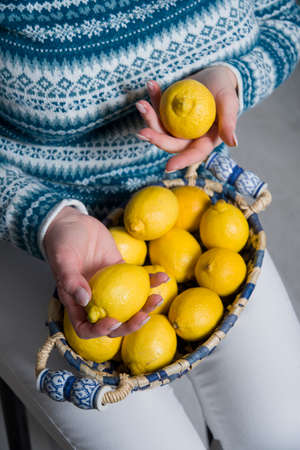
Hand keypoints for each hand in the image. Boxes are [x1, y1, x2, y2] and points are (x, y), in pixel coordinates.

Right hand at [44, 207, 166, 338]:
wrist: (74, 222)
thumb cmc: (62, 241)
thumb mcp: (63, 259)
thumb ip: (70, 280)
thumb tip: (85, 299)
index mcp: (76, 302)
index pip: (86, 328)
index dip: (100, 331)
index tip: (114, 321)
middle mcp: (95, 299)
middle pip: (114, 323)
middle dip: (131, 324)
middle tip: (145, 315)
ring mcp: (110, 287)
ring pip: (130, 305)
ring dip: (145, 306)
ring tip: (158, 298)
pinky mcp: (122, 272)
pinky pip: (139, 281)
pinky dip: (151, 280)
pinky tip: (163, 276)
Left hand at [136, 66, 238, 171]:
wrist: (214, 76)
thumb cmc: (225, 91)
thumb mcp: (229, 103)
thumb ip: (229, 122)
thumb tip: (233, 143)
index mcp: (204, 142)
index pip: (193, 154)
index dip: (182, 161)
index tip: (168, 167)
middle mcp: (188, 138)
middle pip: (170, 143)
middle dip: (155, 139)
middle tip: (142, 132)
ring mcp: (176, 127)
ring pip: (159, 128)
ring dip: (149, 118)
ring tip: (142, 104)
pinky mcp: (167, 114)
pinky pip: (157, 110)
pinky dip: (154, 98)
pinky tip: (151, 85)